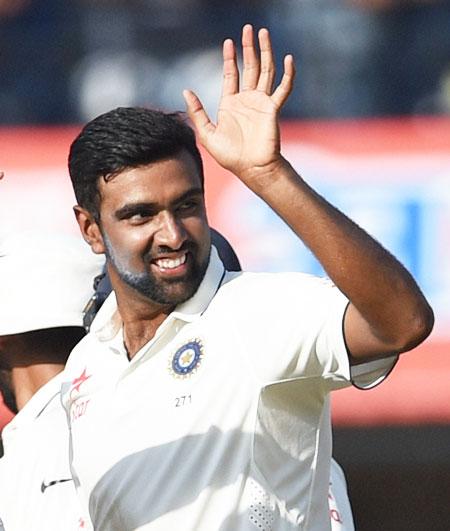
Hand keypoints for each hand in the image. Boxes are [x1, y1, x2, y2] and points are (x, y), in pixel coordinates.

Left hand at [183, 24, 294, 187]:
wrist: (251, 169)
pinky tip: (288, 58)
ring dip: (265, 52)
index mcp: (231, 104)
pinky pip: (283, 88)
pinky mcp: (273, 109)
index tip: (228, 42)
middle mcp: (247, 100)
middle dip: (249, 47)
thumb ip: (197, 112)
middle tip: (248, 28)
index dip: (230, 58)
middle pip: (250, 67)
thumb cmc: (230, 156)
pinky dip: (288, 74)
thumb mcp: (207, 133)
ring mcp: (261, 103)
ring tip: (263, 33)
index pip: (231, 74)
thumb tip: (186, 90)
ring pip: (266, 71)